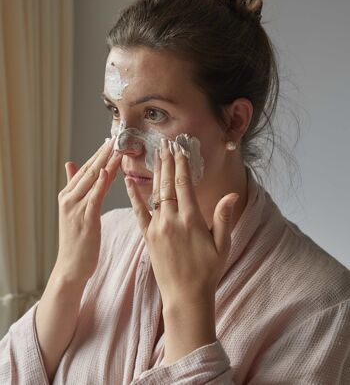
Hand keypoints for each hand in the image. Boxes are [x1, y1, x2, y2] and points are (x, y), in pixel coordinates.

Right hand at [55, 137, 121, 283]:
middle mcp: (69, 198)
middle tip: (115, 138)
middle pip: (89, 171)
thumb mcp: (73, 210)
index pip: (85, 169)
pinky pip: (95, 197)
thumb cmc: (77, 239)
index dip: (98, 154)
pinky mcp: (85, 219)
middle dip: (103, 153)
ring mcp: (76, 208)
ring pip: (93, 180)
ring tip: (116, 148)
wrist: (71, 266)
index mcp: (67, 195)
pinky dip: (100, 183)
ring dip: (105, 163)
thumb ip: (74, 186)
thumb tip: (71, 163)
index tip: (109, 141)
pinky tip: (107, 170)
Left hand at [125, 138, 238, 307]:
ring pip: (154, 194)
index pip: (184, 184)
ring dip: (155, 172)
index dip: (182, 164)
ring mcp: (157, 228)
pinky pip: (139, 212)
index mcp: (191, 219)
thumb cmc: (207, 272)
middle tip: (165, 143)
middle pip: (168, 184)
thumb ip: (224, 218)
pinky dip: (133, 196)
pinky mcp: (148, 237)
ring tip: (155, 154)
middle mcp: (172, 220)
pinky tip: (128, 181)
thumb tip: (231, 195)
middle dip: (167, 161)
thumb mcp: (222, 245)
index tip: (180, 148)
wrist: (185, 296)